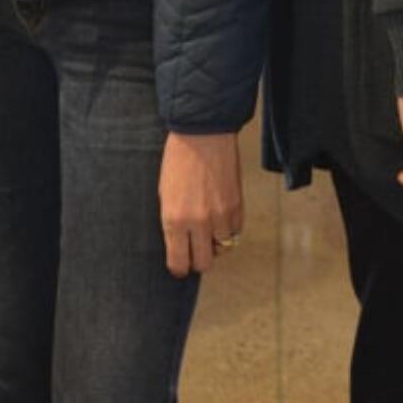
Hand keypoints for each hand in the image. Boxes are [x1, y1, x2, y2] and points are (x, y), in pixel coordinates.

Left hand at [158, 131, 242, 277]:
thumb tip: (179, 243)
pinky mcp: (237, 206)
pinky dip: (228, 229)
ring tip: (209, 229)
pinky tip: (220, 217)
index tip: (179, 265)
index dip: (179, 267)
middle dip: (198, 260)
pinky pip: (235, 232)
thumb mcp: (165, 194)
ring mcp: (220, 216)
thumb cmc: (178, 160)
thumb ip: (172, 222)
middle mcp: (198, 222)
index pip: (179, 262)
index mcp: (174, 219)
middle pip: (203, 263)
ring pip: (223, 249)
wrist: (203, 134)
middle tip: (195, 250)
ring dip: (215, 244)